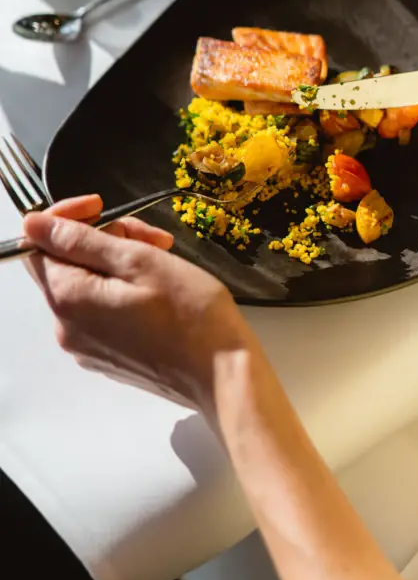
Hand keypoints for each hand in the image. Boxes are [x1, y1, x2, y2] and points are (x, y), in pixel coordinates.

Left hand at [24, 197, 254, 410]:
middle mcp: (66, 328)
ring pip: (87, 284)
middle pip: (66, 264)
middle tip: (152, 237)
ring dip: (119, 262)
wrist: (222, 374)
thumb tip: (33, 224)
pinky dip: (124, 288)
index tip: (101, 205)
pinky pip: (101, 310)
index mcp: (68, 300)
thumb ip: (81, 240)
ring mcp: (86, 347)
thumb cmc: (190, 314)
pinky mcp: (108, 357)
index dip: (66, 217)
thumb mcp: (139, 261)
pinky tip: (159, 287)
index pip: (37, 243)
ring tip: (163, 258)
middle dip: (104, 239)